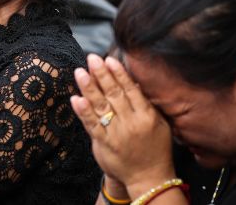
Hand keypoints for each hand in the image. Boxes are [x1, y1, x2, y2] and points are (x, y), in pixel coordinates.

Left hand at [70, 54, 175, 197]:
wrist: (149, 178)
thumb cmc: (155, 147)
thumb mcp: (159, 124)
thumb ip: (146, 104)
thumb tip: (134, 81)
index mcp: (147, 116)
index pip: (130, 89)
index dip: (119, 74)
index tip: (109, 59)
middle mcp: (131, 123)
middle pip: (114, 94)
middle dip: (101, 74)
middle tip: (92, 58)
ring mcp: (117, 133)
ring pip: (101, 107)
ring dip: (89, 88)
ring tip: (80, 72)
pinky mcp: (104, 144)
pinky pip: (92, 125)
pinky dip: (83, 112)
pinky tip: (76, 99)